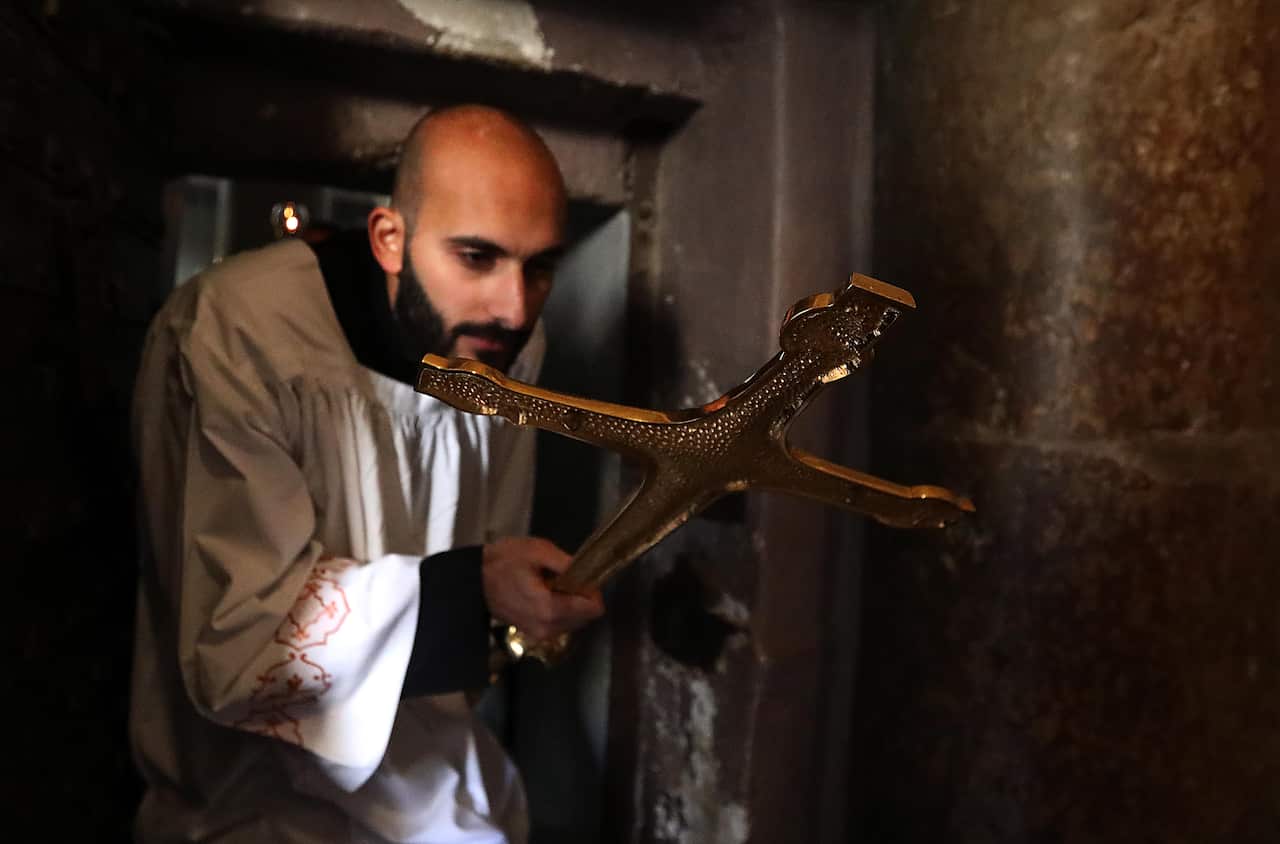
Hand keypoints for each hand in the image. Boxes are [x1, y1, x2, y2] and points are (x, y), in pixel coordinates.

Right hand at [481, 537, 604, 642]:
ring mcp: (540, 634)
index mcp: (549, 609)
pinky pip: (561, 624)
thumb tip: (590, 573)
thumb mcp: (538, 551)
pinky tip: (547, 592)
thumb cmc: (503, 561)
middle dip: (582, 597)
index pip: (593, 610)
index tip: (582, 575)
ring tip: (553, 583)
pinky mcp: (534, 634)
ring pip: (575, 622)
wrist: (473, 579)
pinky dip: (561, 609)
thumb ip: (567, 563)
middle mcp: (547, 628)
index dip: (593, 590)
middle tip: (566, 576)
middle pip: (586, 617)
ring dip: (572, 603)